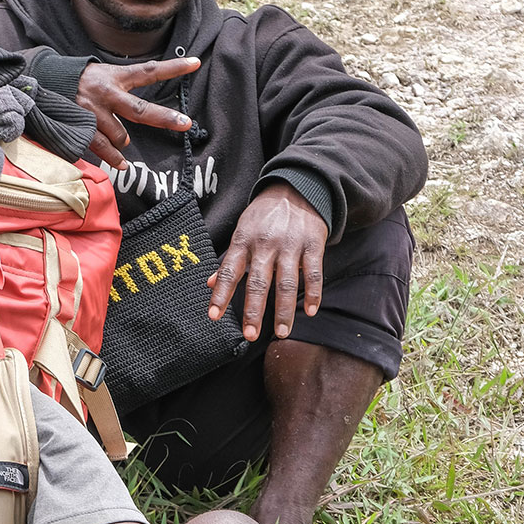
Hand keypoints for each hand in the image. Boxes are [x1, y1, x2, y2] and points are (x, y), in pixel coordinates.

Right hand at [76, 58, 198, 168]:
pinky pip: (103, 148)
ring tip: (117, 137)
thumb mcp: (102, 74)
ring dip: (123, 141)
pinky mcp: (82, 127)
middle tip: (185, 123)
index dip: (173, 68)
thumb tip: (143, 109)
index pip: (149, 71)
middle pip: (141, 109)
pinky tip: (123, 165)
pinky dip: (114, 158)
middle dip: (164, 117)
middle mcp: (107, 93)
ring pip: (121, 136)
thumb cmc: (78, 81)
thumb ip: (122, 86)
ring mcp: (94, 112)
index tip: (196, 63)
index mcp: (116, 77)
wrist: (43, 81)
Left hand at [207, 182, 326, 341]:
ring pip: (287, 283)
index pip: (229, 272)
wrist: (297, 188)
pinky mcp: (313, 244)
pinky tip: (310, 311)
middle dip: (254, 311)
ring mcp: (290, 245)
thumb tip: (210, 285)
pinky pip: (313, 273)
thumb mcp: (242, 232)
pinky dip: (313, 293)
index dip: (221, 295)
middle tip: (250, 335)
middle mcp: (266, 244)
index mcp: (244, 241)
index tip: (213, 316)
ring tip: (281, 333)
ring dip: (284, 310)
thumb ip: (229, 260)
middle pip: (259, 282)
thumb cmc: (264, 217)